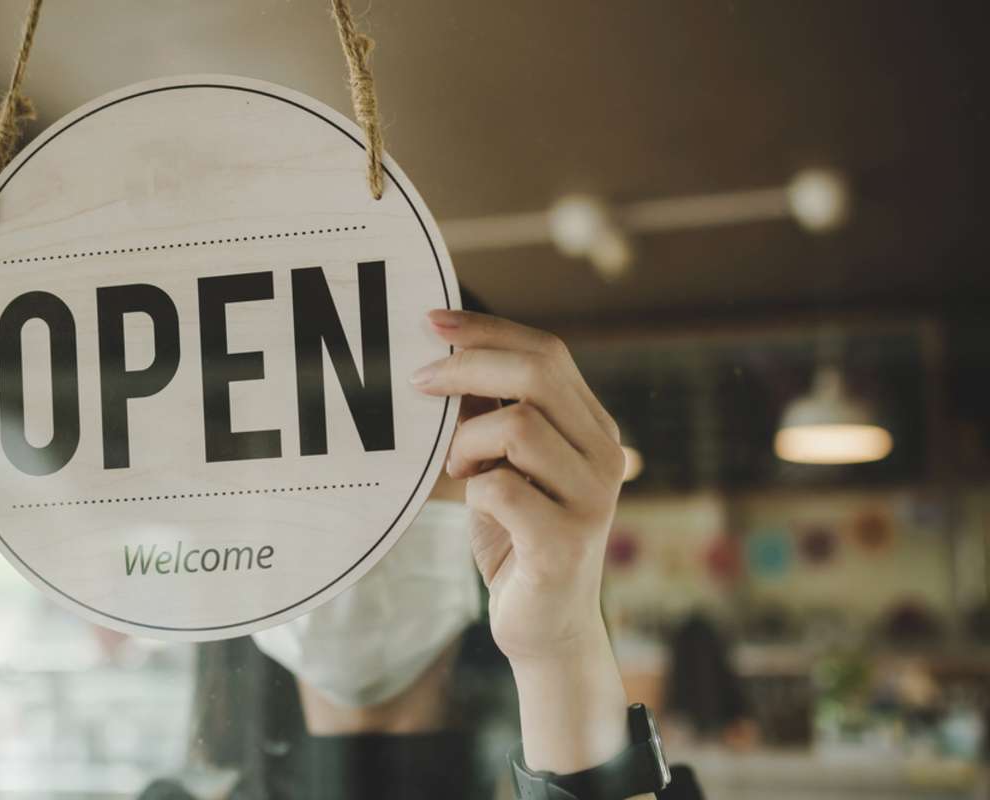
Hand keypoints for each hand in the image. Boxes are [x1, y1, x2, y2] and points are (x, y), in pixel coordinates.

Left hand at [412, 309, 630, 772]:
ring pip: (517, 425)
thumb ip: (492, 412)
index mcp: (593, 427)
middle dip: (466, 366)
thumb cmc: (518, 538)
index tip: (431, 322)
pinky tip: (475, 503)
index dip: (487, 330)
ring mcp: (592, 499)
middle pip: (537, 374)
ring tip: (459, 467)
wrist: (547, 627)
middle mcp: (604, 455)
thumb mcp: (505, 465)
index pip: (547, 352)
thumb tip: (446, 351)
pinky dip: (473, 487)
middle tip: (418, 384)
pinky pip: (501, 487)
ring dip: (467, 440)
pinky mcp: (565, 543)